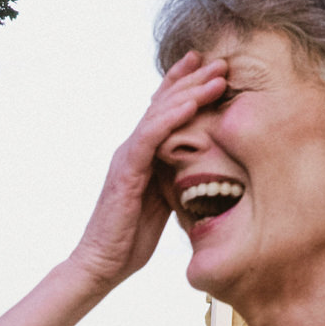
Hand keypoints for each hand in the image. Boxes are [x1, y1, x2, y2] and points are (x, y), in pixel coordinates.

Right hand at [67, 50, 228, 290]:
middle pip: (164, 103)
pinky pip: (150, 137)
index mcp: (142, 154)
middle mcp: (132, 149)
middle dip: (194, 79)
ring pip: (160, 114)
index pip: (163, 111)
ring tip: (217, 77)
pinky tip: (192, 104)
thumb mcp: (163, 201)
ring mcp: (127, 157)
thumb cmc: (131, 239)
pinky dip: (171, 118)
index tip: (211, 66)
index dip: (185, 85)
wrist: (102, 264)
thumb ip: (175, 177)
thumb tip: (205, 167)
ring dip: (191, 92)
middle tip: (222, 61)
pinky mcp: (126, 172)